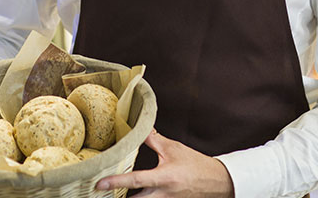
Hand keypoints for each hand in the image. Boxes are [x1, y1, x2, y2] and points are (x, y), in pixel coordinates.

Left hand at [96, 129, 233, 197]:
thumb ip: (153, 139)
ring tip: (112, 191)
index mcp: (164, 178)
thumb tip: (138, 127)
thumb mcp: (173, 148)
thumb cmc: (195, 165)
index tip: (99, 183)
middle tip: (101, 190)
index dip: (116, 182)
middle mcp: (163, 196)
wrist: (217, 182)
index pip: (136, 181)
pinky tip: (131, 193)